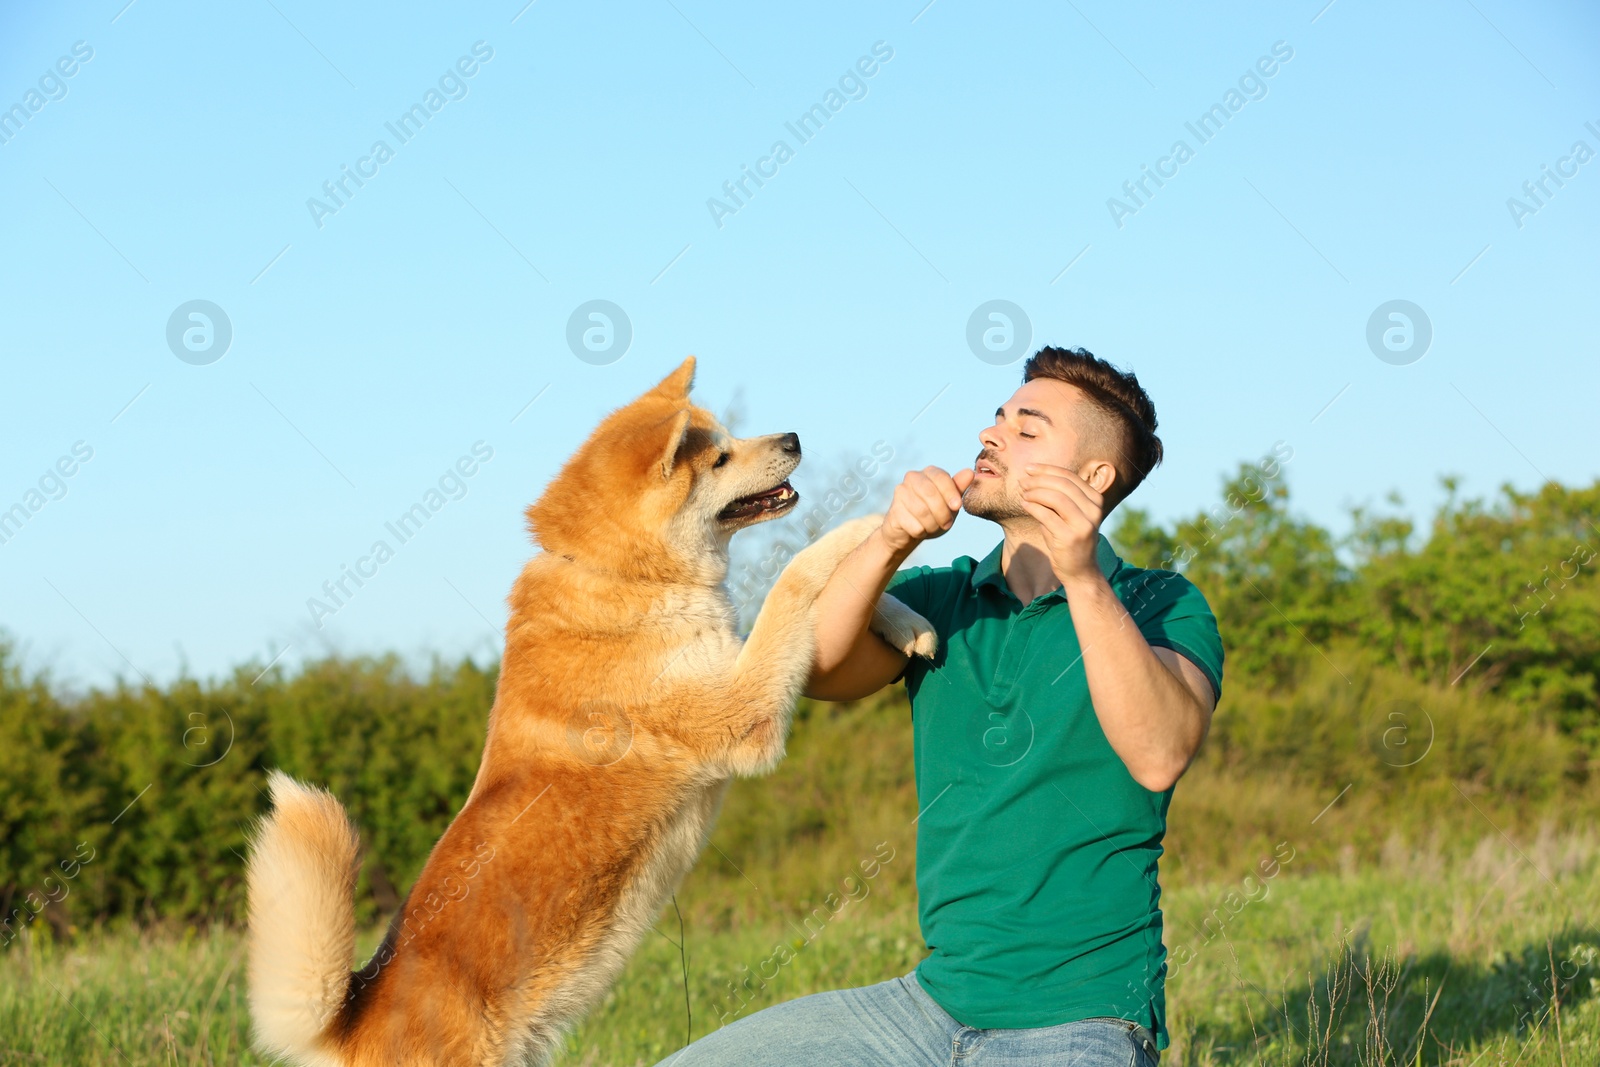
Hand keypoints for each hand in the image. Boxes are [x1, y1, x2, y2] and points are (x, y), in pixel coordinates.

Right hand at [880, 466, 974, 553]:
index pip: (941, 477)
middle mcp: (912, 478)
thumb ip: (959, 488)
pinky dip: (922, 532)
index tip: (958, 506)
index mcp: (929, 473)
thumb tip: (970, 473)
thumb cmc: (933, 514)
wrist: (909, 532)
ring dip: (933, 525)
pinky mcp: (894, 511)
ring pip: (922, 511)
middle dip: (942, 512)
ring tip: (933, 527)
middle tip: (947, 524)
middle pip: (930, 493)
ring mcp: (900, 493)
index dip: (951, 492)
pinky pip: (914, 525)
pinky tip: (920, 530)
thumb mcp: (950, 502)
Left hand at [1017, 463, 1104, 586]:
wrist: (1079, 570)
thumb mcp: (1067, 514)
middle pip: (1063, 485)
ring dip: (1035, 493)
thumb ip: (1056, 496)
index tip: (1029, 468)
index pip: (1070, 476)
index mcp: (1095, 500)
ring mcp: (1084, 524)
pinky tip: (1024, 504)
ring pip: (1056, 498)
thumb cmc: (1068, 537)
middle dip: (1039, 480)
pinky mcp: (1071, 537)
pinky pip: (1047, 515)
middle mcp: (1094, 510)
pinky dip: (1033, 507)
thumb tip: (1031, 477)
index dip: (1047, 469)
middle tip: (1022, 481)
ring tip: (1022, 493)